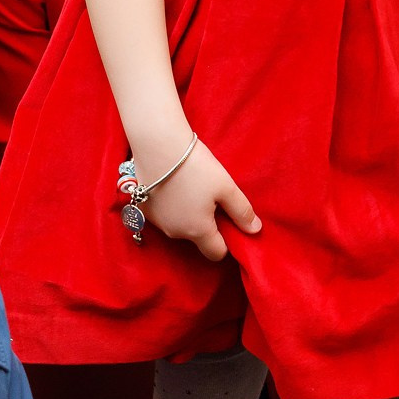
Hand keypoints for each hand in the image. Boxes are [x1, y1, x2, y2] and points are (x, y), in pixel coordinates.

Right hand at [129, 133, 260, 261]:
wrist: (158, 145)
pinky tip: (173, 186)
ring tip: (192, 187)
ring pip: (179, 226)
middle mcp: (175, 233)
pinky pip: (163, 215)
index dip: (226, 241)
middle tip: (211, 198)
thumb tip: (255, 230)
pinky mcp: (143, 208)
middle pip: (197, 238)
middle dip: (206, 225)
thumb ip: (241, 211)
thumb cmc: (196, 166)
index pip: (216, 253)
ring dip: (187, 215)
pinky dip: (170, 206)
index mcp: (198, 231)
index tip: (228, 220)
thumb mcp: (226, 187)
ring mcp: (156, 222)